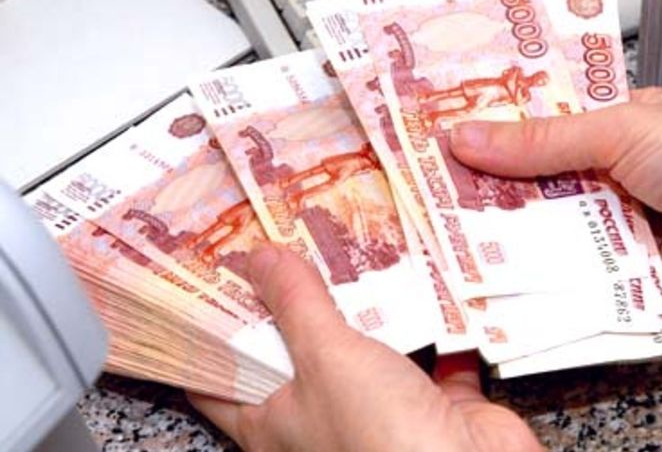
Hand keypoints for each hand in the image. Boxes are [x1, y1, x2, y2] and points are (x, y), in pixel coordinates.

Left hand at [188, 245, 544, 451]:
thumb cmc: (379, 436)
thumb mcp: (325, 358)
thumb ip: (296, 304)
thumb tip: (261, 260)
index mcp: (274, 422)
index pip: (221, 379)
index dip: (211, 331)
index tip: (205, 281)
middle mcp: (323, 418)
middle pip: (297, 351)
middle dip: (298, 301)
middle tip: (292, 245)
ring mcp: (380, 411)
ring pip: (367, 347)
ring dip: (371, 305)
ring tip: (361, 248)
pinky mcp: (432, 404)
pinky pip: (432, 354)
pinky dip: (437, 322)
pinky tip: (433, 282)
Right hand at [451, 87, 661, 355]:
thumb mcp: (622, 129)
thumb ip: (542, 141)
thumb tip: (468, 138)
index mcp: (626, 122)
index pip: (551, 120)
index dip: (504, 124)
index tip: (453, 127)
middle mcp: (617, 171)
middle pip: (542, 173)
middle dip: (496, 177)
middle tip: (435, 177)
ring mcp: (615, 220)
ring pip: (547, 219)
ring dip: (508, 221)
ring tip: (446, 216)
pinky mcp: (613, 266)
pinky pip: (563, 262)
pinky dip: (533, 262)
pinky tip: (489, 260)